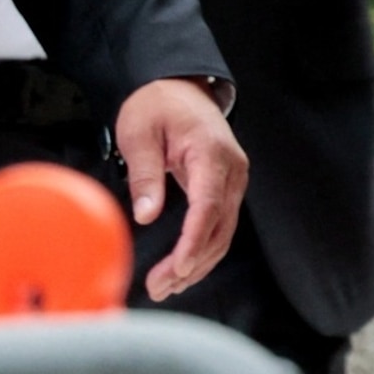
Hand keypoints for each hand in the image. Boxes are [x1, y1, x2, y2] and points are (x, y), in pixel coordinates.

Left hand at [113, 78, 248, 299]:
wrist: (179, 86)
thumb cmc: (157, 106)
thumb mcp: (139, 133)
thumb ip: (145, 174)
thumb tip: (147, 215)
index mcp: (211, 152)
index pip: (209, 204)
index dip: (195, 240)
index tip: (179, 267)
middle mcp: (231, 167)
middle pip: (220, 226)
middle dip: (192, 262)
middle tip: (159, 287)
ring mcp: (233, 178)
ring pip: (224, 231)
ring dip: (198, 263)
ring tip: (166, 287)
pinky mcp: (227, 186)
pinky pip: (221, 224)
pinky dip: (204, 249)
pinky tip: (184, 268)